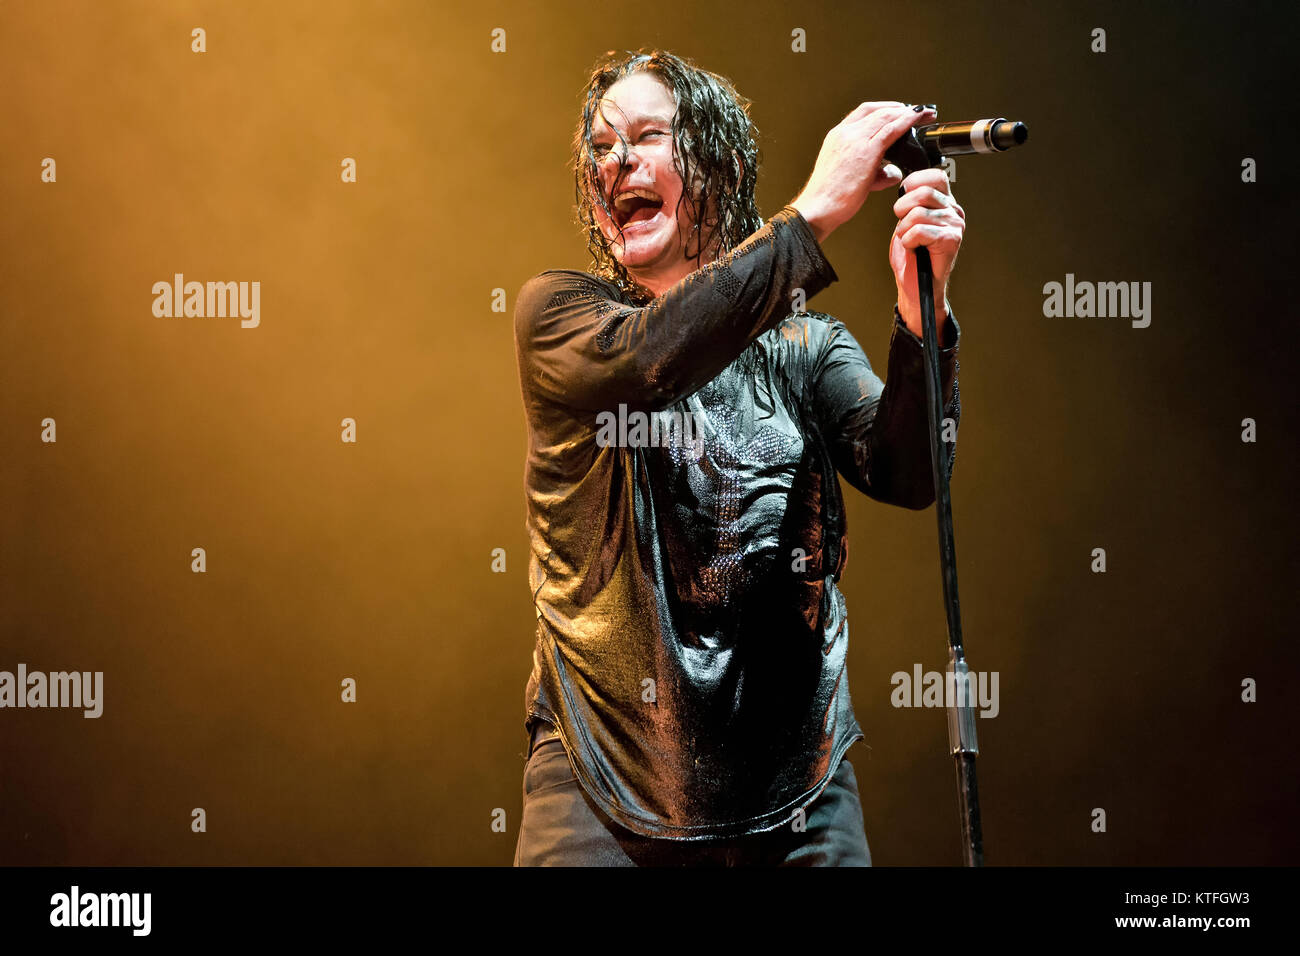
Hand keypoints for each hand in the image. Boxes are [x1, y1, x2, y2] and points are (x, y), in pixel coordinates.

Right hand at [791, 102, 937, 243]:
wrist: (819, 208)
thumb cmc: (831, 198)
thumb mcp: (852, 178)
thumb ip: (875, 172)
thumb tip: (892, 172)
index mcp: (837, 137)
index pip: (864, 113)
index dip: (885, 109)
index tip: (899, 111)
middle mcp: (844, 133)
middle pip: (877, 110)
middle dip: (900, 108)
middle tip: (918, 111)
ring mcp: (854, 139)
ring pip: (885, 116)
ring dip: (907, 113)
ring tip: (923, 114)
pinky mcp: (866, 151)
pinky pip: (891, 129)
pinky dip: (907, 121)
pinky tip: (917, 119)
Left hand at [890, 168, 964, 337]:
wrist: (914, 284)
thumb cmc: (911, 255)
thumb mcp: (906, 220)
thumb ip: (911, 200)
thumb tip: (904, 184)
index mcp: (944, 202)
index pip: (935, 176)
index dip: (914, 182)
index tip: (904, 196)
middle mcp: (953, 211)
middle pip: (922, 193)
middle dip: (902, 209)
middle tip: (902, 225)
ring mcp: (955, 225)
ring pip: (918, 213)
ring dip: (904, 229)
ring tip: (909, 240)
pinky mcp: (951, 240)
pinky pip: (920, 230)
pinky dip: (909, 240)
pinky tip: (915, 248)